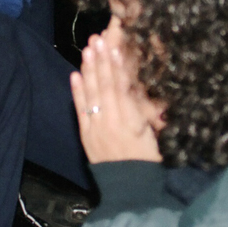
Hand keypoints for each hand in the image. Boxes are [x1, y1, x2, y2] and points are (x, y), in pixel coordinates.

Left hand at [70, 22, 161, 163]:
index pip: (123, 88)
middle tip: (97, 40)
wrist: (130, 186)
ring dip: (88, 70)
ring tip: (86, 50)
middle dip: (101, 61)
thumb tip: (137, 84)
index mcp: (132, 121)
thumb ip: (143, 109)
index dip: (117, 66)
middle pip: (105, 86)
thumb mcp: (153, 132)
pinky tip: (75, 74)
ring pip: (92, 94)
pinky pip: (81, 110)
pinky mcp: (86, 135)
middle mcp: (113, 121)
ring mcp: (97, 128)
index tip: (114, 47)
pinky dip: (77, 92)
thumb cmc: (148, 157)